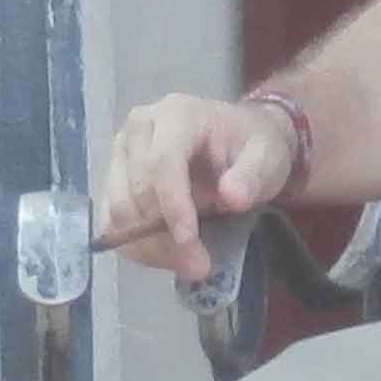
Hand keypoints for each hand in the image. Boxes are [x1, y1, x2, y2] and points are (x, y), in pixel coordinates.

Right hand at [96, 93, 301, 283]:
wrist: (239, 140)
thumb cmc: (253, 145)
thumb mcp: (268, 156)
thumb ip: (253, 175)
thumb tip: (231, 197)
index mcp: (177, 115)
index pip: (163, 162)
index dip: (172, 204)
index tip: (189, 239)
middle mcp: (139, 130)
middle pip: (136, 191)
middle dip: (165, 235)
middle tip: (200, 265)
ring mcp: (121, 155)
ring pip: (118, 212)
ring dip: (150, 245)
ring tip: (191, 262)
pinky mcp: (114, 181)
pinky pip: (112, 222)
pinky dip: (138, 246)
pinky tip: (170, 256)